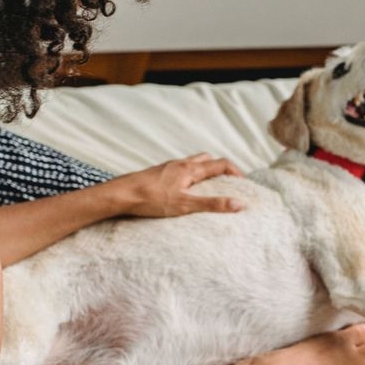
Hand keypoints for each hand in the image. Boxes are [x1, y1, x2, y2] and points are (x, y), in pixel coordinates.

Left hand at [113, 153, 244, 217]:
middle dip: (220, 168)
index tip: (243, 182)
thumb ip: (213, 204)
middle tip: (227, 182)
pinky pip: (179, 169)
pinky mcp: (157, 173)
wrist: (121, 194)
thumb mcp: (186, 205)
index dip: (235, 171)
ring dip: (203, 170)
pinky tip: (183, 189)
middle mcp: (180, 164)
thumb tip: (239, 204)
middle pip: (207, 159)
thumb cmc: (151, 200)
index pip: (221, 163)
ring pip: (192, 163)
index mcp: (190, 169)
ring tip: (207, 186)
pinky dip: (189, 175)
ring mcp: (168, 167)